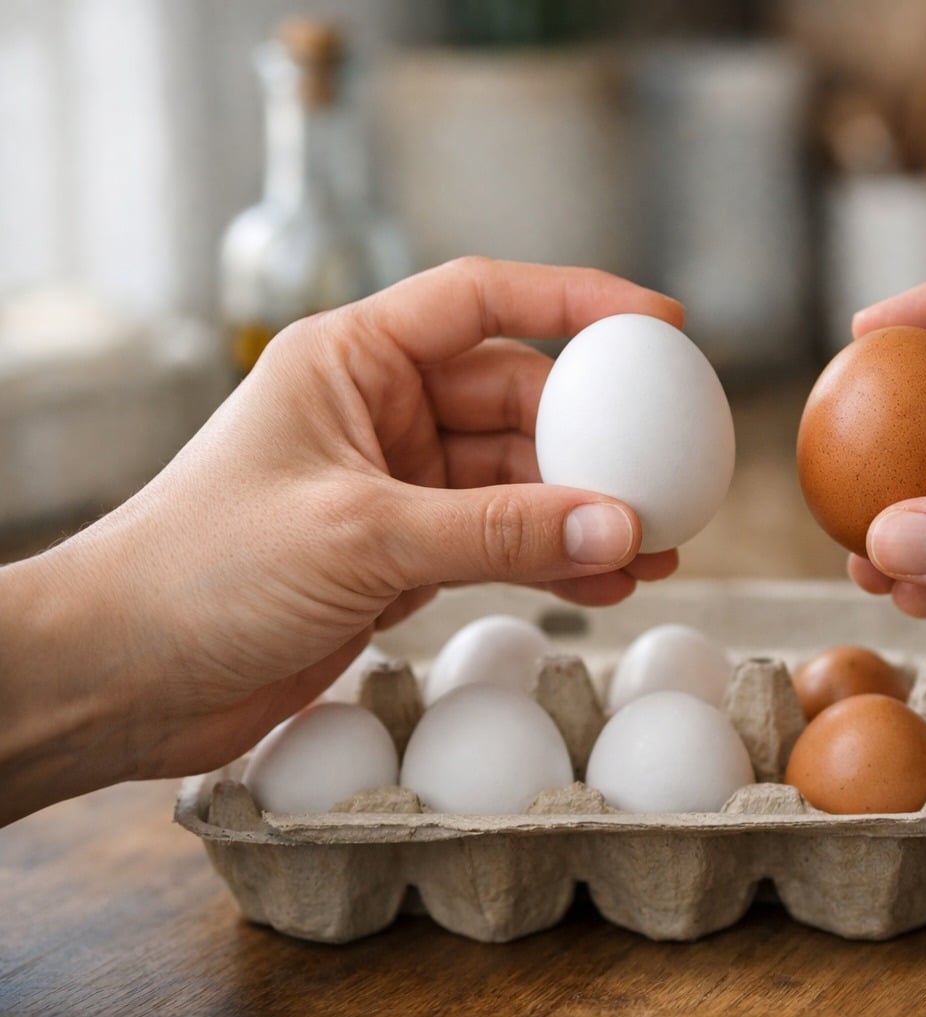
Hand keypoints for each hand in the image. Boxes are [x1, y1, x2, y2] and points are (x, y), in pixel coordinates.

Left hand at [0, 258, 682, 818]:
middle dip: (597, 436)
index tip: (662, 323)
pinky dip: (554, 560)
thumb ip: (498, 531)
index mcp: (353, 357)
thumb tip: (621, 527)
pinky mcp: (401, 556)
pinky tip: (610, 582)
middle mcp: (380, 411)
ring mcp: (396, 486)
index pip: (483, 298)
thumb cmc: (200, 572)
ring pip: (519, 480)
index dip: (577, 300)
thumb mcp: (361, 537)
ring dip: (586, 510)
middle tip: (670, 473)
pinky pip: (502, 543)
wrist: (122, 675)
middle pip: (519, 397)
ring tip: (662, 544)